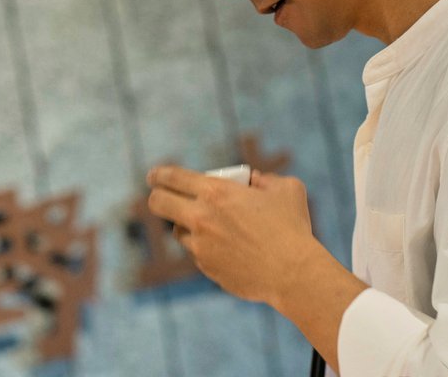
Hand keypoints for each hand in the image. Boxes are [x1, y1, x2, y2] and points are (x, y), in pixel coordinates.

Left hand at [146, 166, 320, 306]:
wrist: (293, 273)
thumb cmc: (292, 227)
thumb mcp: (287, 189)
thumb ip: (265, 179)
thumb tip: (253, 181)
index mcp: (217, 192)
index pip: (173, 178)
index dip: (159, 174)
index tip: (154, 176)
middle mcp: (201, 218)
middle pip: (158, 203)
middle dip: (157, 196)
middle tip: (161, 195)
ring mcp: (201, 246)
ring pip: (177, 231)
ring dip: (186, 224)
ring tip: (207, 223)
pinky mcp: (207, 268)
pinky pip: (198, 253)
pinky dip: (206, 247)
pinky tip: (228, 248)